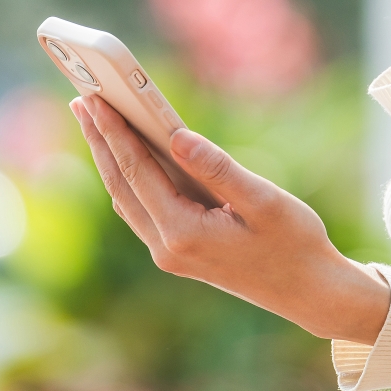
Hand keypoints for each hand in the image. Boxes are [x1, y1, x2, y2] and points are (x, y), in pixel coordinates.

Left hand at [70, 94, 390, 345]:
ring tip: (95, 120)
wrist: (309, 292)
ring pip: (127, 198)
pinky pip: (142, 209)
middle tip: (81, 99)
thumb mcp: (264, 200)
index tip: (94, 98)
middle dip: (100, 140)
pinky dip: (130, 177)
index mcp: (183, 233)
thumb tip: (177, 135)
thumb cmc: (295, 243)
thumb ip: (218, 168)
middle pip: (121, 185)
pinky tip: (128, 155)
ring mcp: (169, 254)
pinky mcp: (178, 253)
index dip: (114, 132)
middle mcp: (166, 248)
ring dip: (110, 158)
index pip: (137, 172)